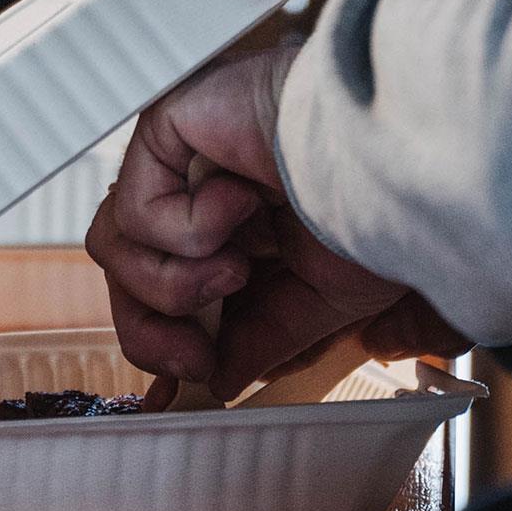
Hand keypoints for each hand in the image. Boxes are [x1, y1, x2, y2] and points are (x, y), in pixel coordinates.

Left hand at [85, 47, 469, 402]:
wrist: (396, 163)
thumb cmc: (383, 207)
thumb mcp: (323, 302)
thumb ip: (263, 337)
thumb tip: (221, 380)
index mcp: (242, 227)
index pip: (165, 286)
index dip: (159, 339)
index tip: (175, 386)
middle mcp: (204, 190)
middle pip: (128, 271)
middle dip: (152, 331)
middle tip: (197, 357)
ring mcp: (185, 158)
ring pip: (116, 241)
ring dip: (170, 282)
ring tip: (233, 270)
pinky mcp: (171, 124)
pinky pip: (133, 203)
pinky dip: (183, 226)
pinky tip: (241, 202)